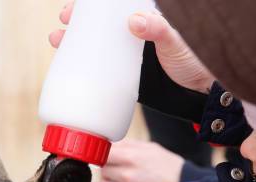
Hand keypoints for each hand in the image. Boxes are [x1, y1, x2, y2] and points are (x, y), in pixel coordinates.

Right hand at [49, 2, 214, 93]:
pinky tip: (70, 69)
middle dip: (77, 23)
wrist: (198, 97)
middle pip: (99, 27)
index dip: (92, 7)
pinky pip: (101, 72)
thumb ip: (158, 30)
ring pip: (96, 49)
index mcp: (145, 22)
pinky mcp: (125, 79)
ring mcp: (127, 60)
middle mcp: (133, 39)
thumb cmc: (194, 64)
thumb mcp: (176, 43)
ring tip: (57, 42)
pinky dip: (85, 70)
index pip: (114, 9)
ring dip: (74, 45)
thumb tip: (133, 20)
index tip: (75, 7)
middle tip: (63, 23)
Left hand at [99, 140, 184, 181]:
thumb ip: (126, 145)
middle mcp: (126, 174)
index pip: (102, 153)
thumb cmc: (168, 166)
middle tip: (114, 163)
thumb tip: (108, 143)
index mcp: (131, 157)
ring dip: (107, 177)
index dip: (100, 152)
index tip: (101, 152)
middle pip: (101, 168)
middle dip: (105, 164)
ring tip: (119, 175)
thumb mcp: (149, 147)